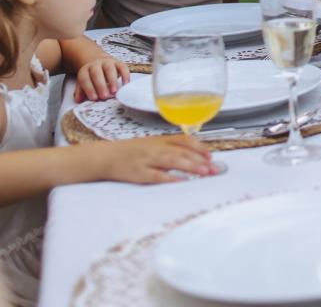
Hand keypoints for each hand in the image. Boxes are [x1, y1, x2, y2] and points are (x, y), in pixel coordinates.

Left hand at [75, 56, 129, 101]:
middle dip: (100, 85)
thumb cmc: (91, 77)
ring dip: (112, 80)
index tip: (94, 98)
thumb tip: (79, 100)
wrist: (97, 61)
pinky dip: (125, 75)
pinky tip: (125, 84)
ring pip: (109, 69)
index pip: (84, 78)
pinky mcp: (118, 62)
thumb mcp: (83, 83)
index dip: (88, 88)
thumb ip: (81, 91)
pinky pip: (122, 67)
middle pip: (96, 73)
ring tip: (114, 92)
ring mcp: (107, 62)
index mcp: (85, 70)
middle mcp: (95, 64)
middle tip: (104, 96)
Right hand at [96, 134, 215, 181]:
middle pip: (181, 151)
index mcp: (160, 140)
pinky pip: (156, 176)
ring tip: (204, 172)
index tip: (211, 156)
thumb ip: (169, 148)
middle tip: (214, 168)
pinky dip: (169, 178)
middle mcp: (156, 148)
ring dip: (190, 166)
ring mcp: (147, 160)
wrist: (106, 156)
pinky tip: (180, 182)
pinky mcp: (139, 173)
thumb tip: (192, 157)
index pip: (183, 140)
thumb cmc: (131, 152)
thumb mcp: (151, 145)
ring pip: (172, 161)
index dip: (199, 147)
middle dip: (199, 160)